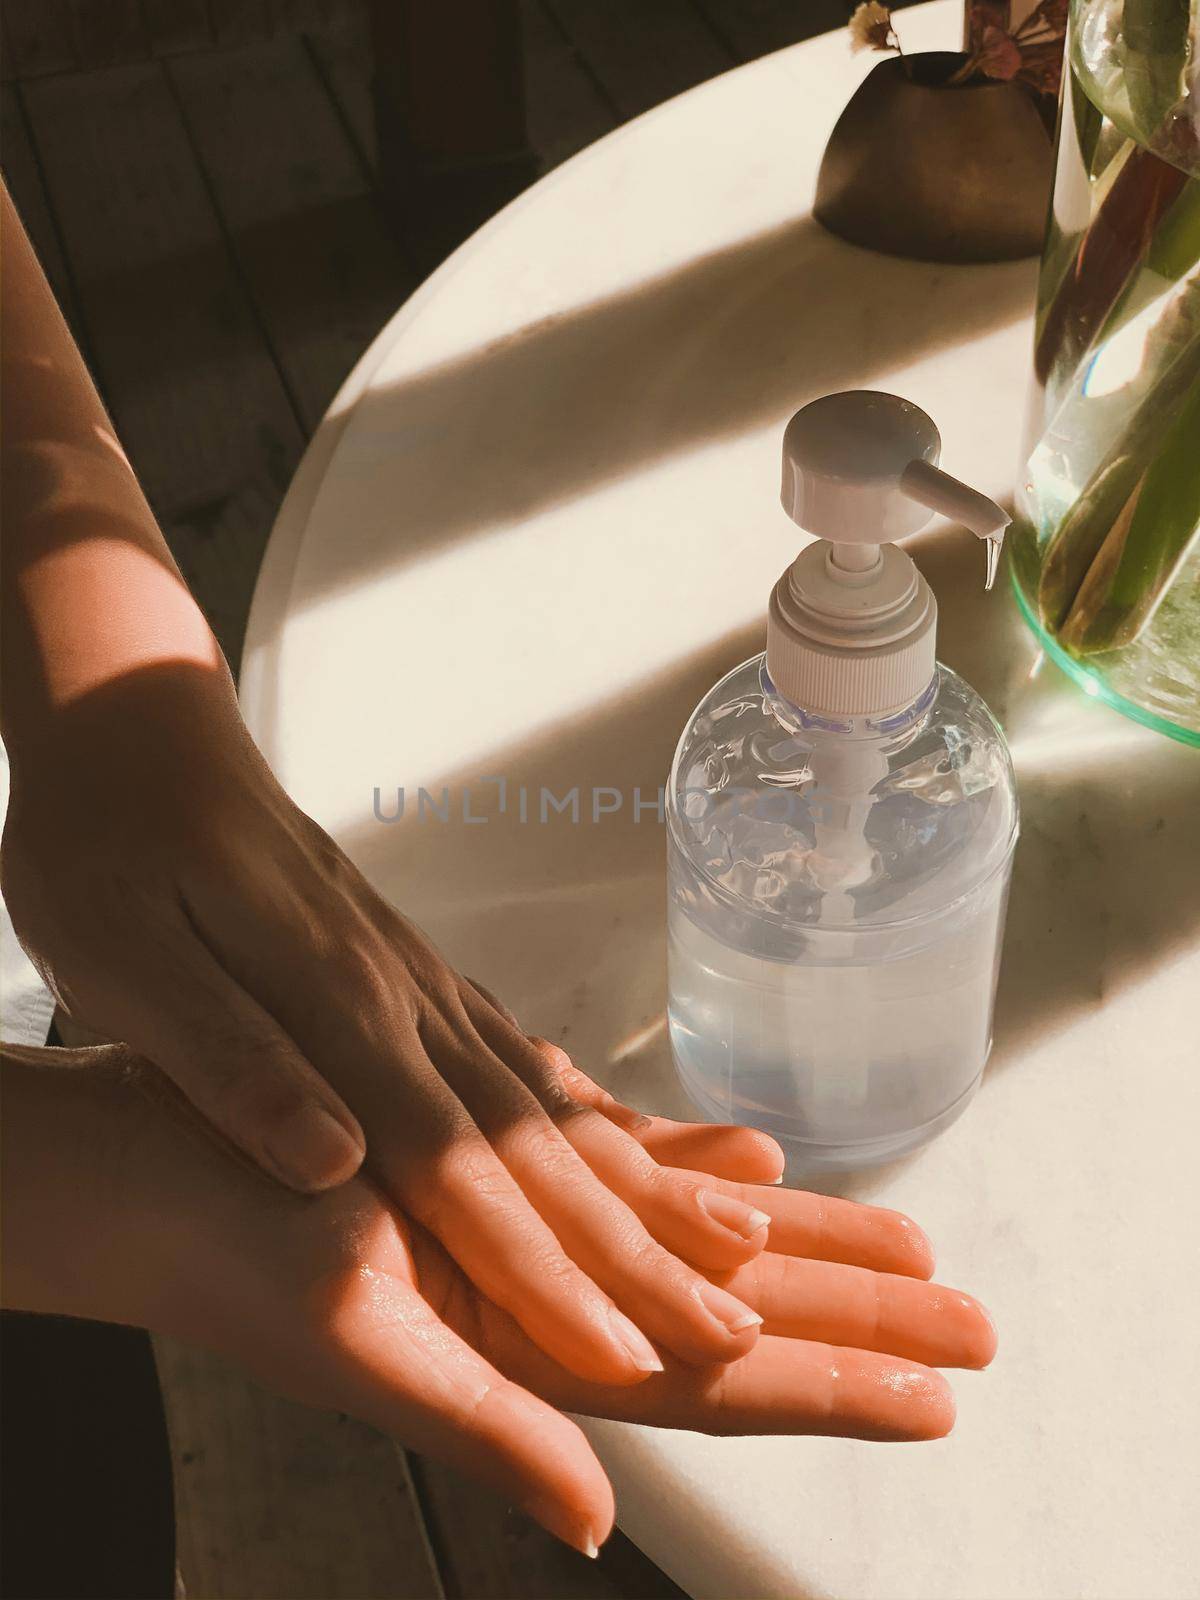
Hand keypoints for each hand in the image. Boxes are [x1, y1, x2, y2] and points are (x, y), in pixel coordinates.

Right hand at [0, 1043, 996, 1557]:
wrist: (167, 1171)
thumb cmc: (238, 1255)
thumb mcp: (360, 1350)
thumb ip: (486, 1434)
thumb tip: (595, 1523)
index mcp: (536, 1352)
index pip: (720, 1384)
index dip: (830, 1387)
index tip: (933, 1392)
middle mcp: (555, 1300)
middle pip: (739, 1317)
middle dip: (856, 1314)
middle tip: (968, 1319)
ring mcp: (536, 1235)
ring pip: (703, 1241)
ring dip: (802, 1243)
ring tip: (902, 1240)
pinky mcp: (504, 1171)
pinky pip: (626, 1170)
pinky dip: (696, 1165)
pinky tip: (751, 1156)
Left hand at [3, 663, 784, 1389]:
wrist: (136, 723)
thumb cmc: (108, 840)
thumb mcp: (121, 960)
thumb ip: (234, 1063)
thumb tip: (335, 1165)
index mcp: (335, 1000)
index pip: (457, 1165)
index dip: (540, 1269)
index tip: (618, 1352)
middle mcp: (401, 990)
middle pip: (534, 1140)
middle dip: (631, 1245)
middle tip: (724, 1324)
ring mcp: (413, 971)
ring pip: (543, 1095)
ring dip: (631, 1180)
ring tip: (718, 1239)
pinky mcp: (402, 959)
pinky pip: (513, 1047)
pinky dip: (579, 1103)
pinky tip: (613, 1132)